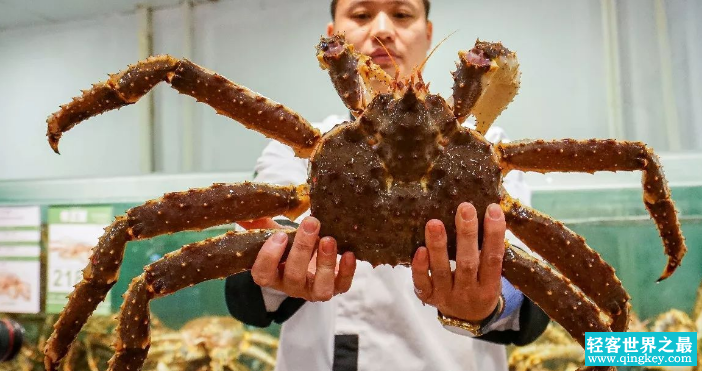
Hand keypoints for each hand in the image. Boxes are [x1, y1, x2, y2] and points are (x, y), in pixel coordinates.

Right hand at [241, 217, 355, 301]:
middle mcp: (292, 286)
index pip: (263, 274)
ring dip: (325, 263)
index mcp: (272, 275)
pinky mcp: (335, 288)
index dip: (269, 256)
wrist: (311, 260)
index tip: (280, 234)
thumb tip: (242, 212)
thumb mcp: (274, 235)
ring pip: (320, 288)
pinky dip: (348, 271)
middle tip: (311, 223)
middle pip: (294, 275)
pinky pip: (342, 286)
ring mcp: (314, 290)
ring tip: (329, 239)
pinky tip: (349, 254)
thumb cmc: (289, 246)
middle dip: (303, 248)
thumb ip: (259, 225)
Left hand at [411, 202, 505, 322]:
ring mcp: (447, 296)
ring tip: (434, 223)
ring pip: (442, 271)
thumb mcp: (492, 275)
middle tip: (465, 208)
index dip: (494, 234)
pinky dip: (420, 267)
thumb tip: (489, 210)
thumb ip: (490, 251)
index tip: (492, 209)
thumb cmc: (481, 285)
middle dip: (466, 234)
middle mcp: (469, 292)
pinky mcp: (429, 297)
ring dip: (438, 246)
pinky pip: (422, 283)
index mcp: (490, 286)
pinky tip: (419, 249)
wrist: (469, 319)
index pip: (493, 258)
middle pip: (467, 263)